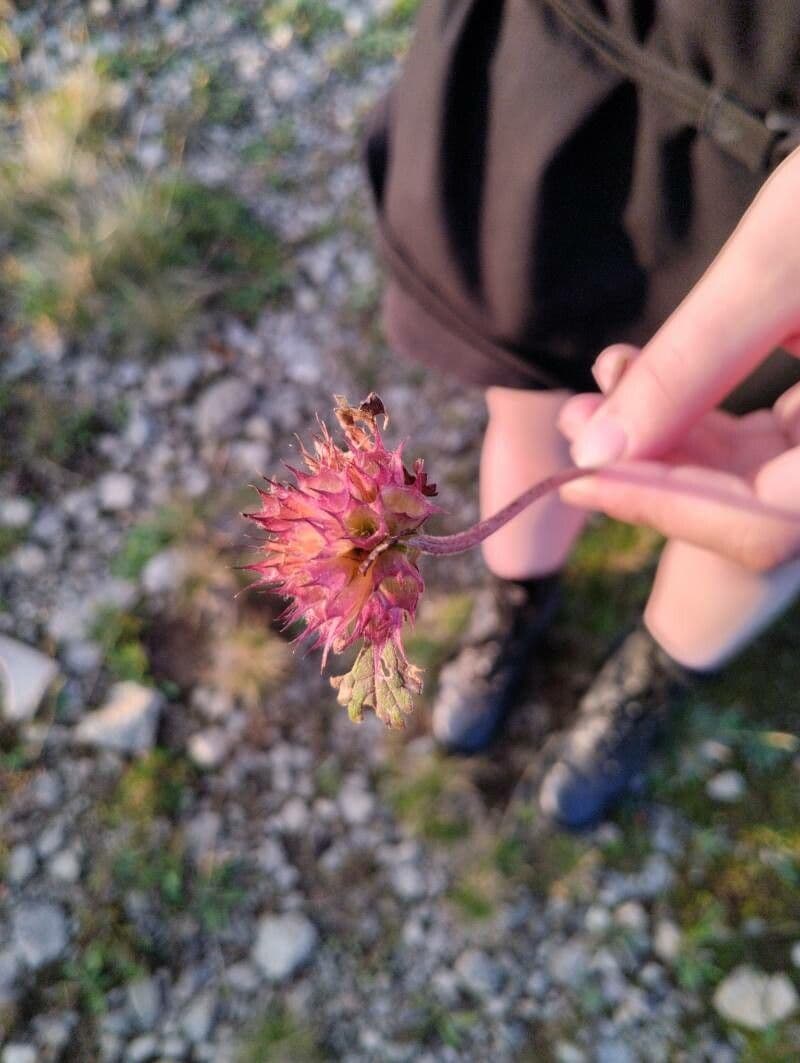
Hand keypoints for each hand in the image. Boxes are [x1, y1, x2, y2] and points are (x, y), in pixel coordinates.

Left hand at [555, 147, 799, 570]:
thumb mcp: (777, 264)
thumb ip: (689, 366)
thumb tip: (592, 452)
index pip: (769, 528)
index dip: (666, 510)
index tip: (577, 477)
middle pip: (757, 510)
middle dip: (654, 469)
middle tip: (575, 422)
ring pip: (757, 475)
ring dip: (669, 438)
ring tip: (604, 378)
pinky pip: (769, 438)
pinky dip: (703, 411)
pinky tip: (643, 367)